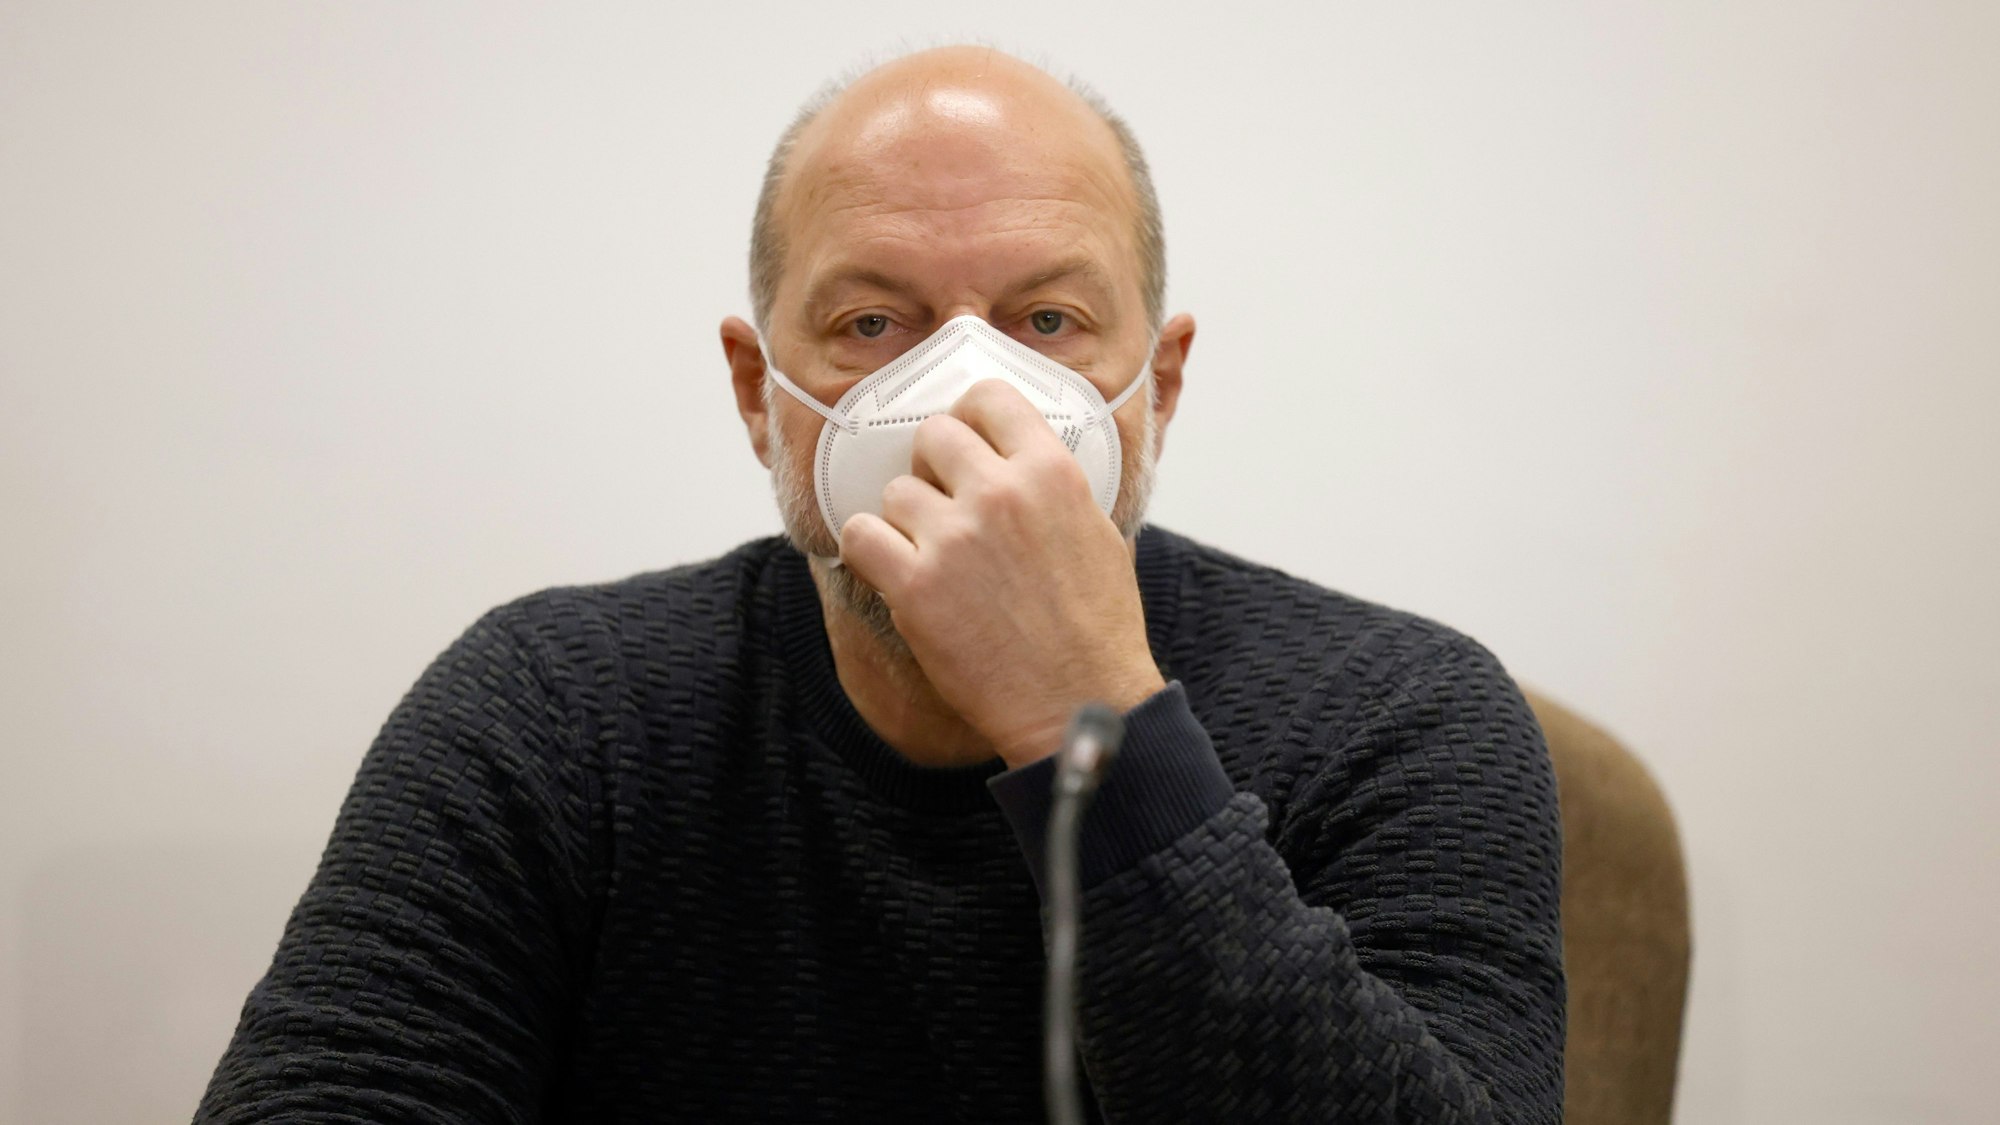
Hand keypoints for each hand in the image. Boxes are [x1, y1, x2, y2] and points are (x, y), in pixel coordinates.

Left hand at [838, 379, 1165, 767]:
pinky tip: (894, 573)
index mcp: (1052, 472)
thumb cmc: (1097, 630)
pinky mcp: (914, 584)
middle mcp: (1001, 493)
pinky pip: (858, 536)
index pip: (989, 397)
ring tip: (934, 561)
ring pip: (895, 492)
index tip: (966, 441)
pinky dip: (869, 553)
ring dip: (907, 523)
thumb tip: (1022, 462)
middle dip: (934, 470)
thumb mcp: (1100, 534)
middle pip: (933, 436)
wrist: (1080, 703)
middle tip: (946, 508)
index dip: (970, 418)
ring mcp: (954, 537)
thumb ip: (1055, 489)